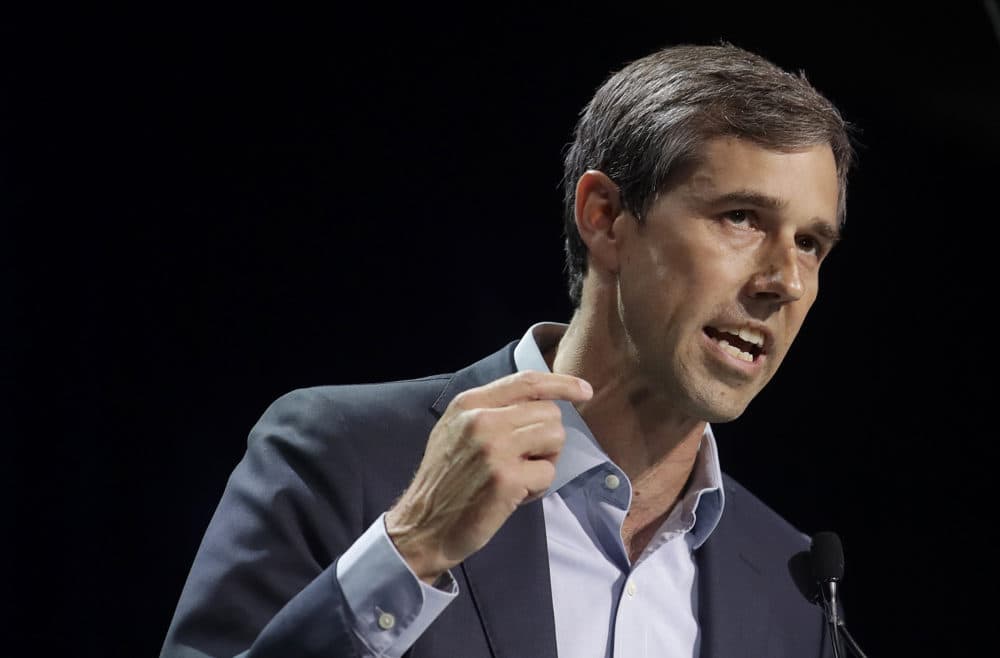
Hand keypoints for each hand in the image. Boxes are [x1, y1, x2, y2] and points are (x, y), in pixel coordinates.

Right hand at [385, 370, 592, 582]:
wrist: (423, 525)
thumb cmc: (445, 481)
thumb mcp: (456, 430)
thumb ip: (491, 410)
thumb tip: (540, 399)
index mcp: (469, 404)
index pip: (527, 381)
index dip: (562, 384)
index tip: (584, 391)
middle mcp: (481, 420)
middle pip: (549, 413)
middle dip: (547, 439)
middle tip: (526, 460)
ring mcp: (494, 449)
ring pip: (554, 438)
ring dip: (546, 461)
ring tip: (520, 477)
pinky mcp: (506, 479)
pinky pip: (548, 473)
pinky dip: (538, 488)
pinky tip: (515, 496)